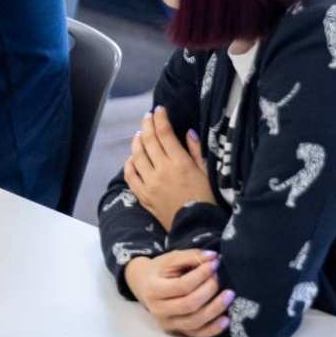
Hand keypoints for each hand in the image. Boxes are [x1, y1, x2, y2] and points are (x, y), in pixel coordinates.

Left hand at [122, 106, 215, 229]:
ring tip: (140, 134)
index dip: (160, 118)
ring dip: (137, 141)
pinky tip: (132, 158)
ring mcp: (149, 183)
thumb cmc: (206, 198)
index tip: (159, 109)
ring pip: (136, 155)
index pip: (165, 134)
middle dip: (146, 124)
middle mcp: (162, 170)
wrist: (196, 226)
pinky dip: (129, 163)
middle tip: (147, 116)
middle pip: (148, 141)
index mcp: (180, 163)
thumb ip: (196, 151)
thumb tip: (187, 132)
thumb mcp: (206, 173)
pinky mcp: (142, 195)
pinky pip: (130, 175)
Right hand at [123, 250, 232, 336]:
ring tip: (229, 295)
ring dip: (216, 309)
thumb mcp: (171, 259)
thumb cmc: (159, 270)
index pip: (182, 286)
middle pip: (189, 305)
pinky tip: (226, 318)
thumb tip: (213, 257)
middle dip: (210, 290)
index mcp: (154, 290)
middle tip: (219, 278)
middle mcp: (158, 310)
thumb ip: (191, 256)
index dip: (201, 275)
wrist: (143, 284)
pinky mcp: (177, 331)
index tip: (215, 264)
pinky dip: (214, 328)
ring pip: (195, 321)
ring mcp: (167, 323)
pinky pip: (198, 335)